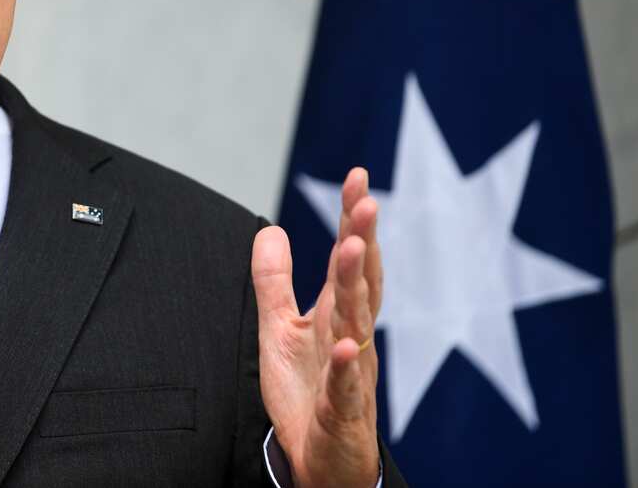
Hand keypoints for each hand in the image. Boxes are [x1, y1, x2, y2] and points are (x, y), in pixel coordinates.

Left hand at [252, 167, 381, 487]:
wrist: (322, 462)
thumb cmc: (307, 393)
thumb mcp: (280, 329)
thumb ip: (274, 281)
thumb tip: (271, 228)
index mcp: (338, 315)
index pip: (350, 259)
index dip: (353, 220)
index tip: (358, 178)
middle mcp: (352, 336)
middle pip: (361, 282)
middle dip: (363, 241)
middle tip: (366, 201)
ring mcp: (353, 373)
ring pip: (358, 324)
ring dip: (356, 286)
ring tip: (354, 247)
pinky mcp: (344, 410)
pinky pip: (346, 386)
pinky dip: (346, 366)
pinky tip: (346, 346)